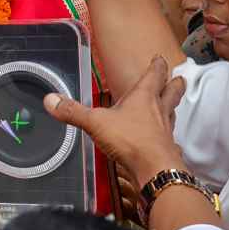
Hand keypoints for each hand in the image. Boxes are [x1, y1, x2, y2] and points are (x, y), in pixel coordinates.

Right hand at [44, 56, 185, 190]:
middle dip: (174, 84)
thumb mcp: (96, 123)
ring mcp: (166, 131)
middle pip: (172, 92)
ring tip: (170, 105)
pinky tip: (166, 141)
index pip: (154, 75)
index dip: (157, 66)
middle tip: (179, 79)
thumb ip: (73, 112)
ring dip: (172, 107)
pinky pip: (170, 138)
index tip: (159, 58)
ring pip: (172, 113)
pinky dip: (168, 136)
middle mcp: (159, 110)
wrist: (155, 170)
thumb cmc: (129, 139)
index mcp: (143, 97)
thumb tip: (49, 99)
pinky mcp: (168, 149)